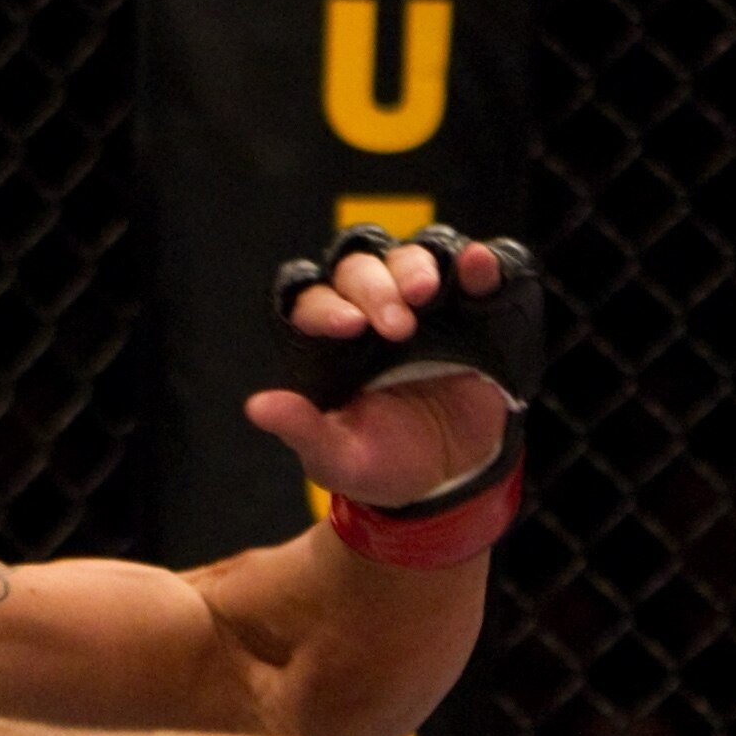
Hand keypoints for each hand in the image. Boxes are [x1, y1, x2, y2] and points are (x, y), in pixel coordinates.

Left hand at [244, 226, 543, 525]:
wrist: (450, 479)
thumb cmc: (385, 462)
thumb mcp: (342, 459)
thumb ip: (305, 431)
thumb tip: (257, 409)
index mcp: (329, 339)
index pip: (313, 300)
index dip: (325, 306)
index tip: (348, 327)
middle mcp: (370, 307)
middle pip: (359, 267)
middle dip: (375, 288)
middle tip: (398, 328)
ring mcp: (423, 304)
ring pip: (410, 257)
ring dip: (416, 266)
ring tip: (426, 292)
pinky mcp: (471, 309)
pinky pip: (472, 273)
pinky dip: (478, 263)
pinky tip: (477, 264)